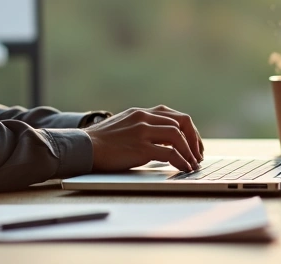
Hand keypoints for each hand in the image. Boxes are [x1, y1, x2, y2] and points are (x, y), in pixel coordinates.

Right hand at [85, 105, 204, 171]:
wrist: (83, 146)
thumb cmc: (101, 141)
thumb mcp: (124, 125)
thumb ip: (142, 126)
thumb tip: (161, 139)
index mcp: (141, 112)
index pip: (174, 115)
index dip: (188, 129)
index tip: (193, 143)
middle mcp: (144, 117)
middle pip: (182, 122)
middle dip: (194, 139)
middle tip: (198, 154)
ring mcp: (142, 131)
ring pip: (178, 136)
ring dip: (190, 151)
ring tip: (193, 164)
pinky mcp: (140, 147)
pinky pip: (170, 153)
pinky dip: (181, 161)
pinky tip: (184, 168)